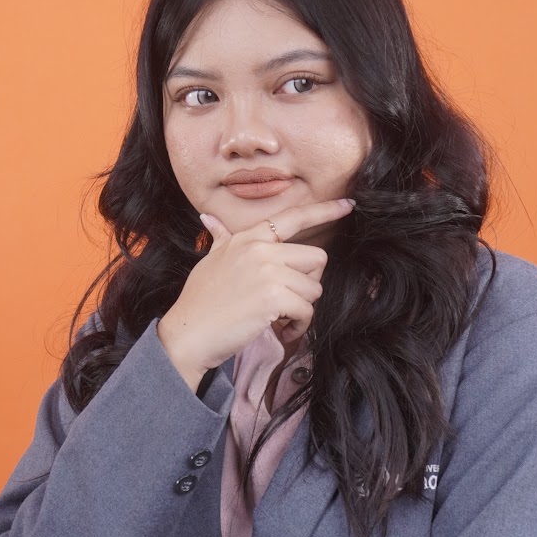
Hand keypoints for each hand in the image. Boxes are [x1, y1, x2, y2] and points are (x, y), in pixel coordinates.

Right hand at [158, 197, 354, 373]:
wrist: (188, 333)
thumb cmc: (200, 300)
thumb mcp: (210, 261)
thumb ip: (220, 238)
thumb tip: (208, 218)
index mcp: (248, 238)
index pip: (293, 217)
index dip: (325, 210)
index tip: (348, 204)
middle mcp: (260, 249)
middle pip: (316, 258)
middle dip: (307, 284)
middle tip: (287, 300)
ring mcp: (267, 271)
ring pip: (314, 288)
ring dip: (302, 309)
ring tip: (279, 318)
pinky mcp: (273, 296)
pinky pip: (307, 310)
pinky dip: (298, 326)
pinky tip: (280, 331)